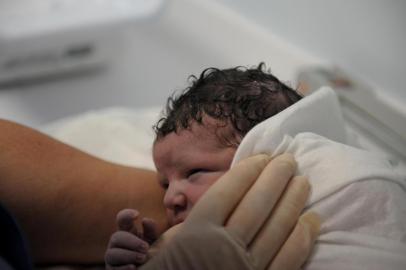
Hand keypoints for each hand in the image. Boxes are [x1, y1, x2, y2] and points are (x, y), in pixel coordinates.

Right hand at [105, 209, 158, 269]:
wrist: (148, 267)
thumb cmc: (149, 252)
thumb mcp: (152, 240)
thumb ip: (151, 230)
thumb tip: (145, 220)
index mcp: (127, 232)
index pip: (121, 219)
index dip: (126, 214)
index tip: (137, 215)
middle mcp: (117, 243)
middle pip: (116, 237)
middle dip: (131, 242)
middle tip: (146, 247)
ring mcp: (112, 258)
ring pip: (111, 254)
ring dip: (128, 255)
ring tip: (143, 258)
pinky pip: (113, 269)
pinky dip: (123, 268)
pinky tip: (134, 267)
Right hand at [141, 154, 319, 269]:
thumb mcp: (165, 245)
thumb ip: (187, 221)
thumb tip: (213, 195)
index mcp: (196, 232)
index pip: (228, 191)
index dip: (247, 170)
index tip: (262, 156)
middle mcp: (223, 248)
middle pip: (257, 204)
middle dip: (276, 176)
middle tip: (289, 159)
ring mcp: (246, 268)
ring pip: (278, 227)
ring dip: (293, 200)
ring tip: (303, 181)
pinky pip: (289, 259)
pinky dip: (302, 238)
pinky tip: (310, 220)